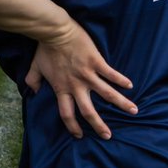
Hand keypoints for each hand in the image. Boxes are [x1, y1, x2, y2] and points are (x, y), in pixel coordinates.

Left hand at [26, 20, 135, 139]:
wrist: (54, 31)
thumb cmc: (45, 49)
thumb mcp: (35, 66)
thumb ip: (33, 80)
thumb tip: (33, 91)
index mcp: (62, 88)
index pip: (66, 113)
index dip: (72, 126)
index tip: (78, 135)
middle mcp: (76, 85)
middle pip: (88, 111)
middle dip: (99, 126)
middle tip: (107, 136)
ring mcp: (87, 74)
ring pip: (107, 94)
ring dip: (121, 104)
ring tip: (134, 111)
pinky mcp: (96, 62)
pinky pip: (111, 74)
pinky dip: (121, 80)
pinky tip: (130, 85)